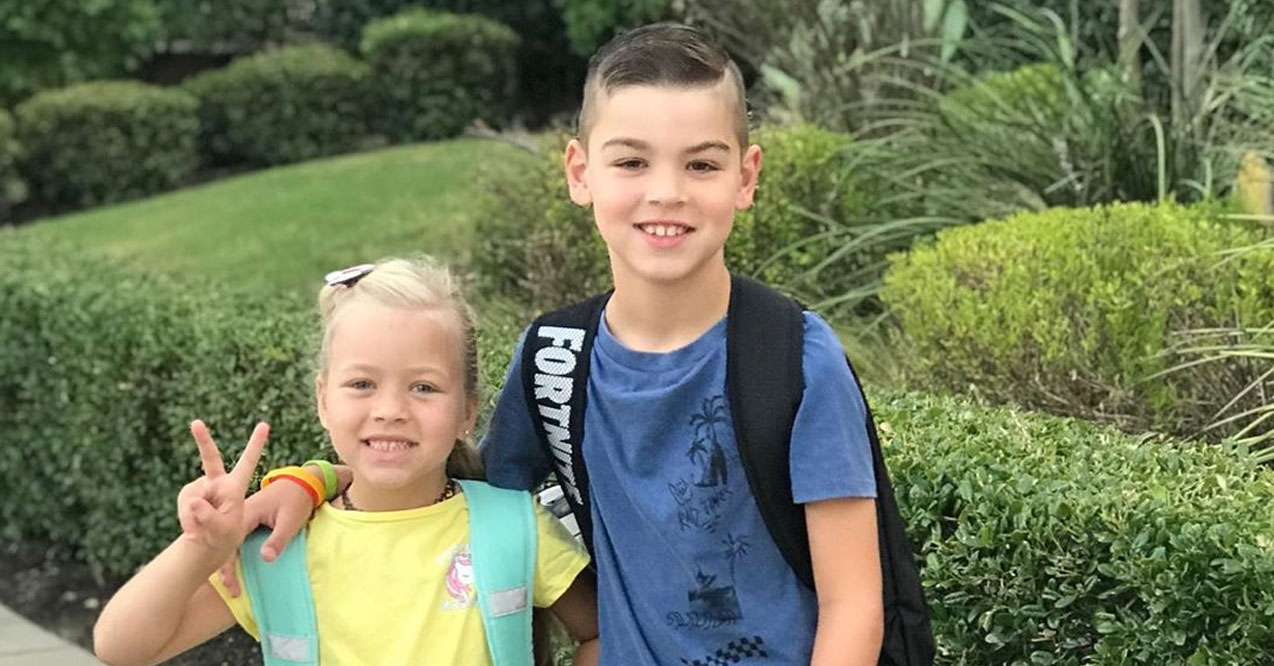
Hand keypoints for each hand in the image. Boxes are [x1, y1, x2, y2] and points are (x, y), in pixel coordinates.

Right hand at [176, 420, 267, 561]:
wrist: (207, 543)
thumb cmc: (224, 536)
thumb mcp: (223, 530)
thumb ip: (209, 517)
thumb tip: (194, 502)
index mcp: (236, 486)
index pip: (248, 462)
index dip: (256, 444)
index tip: (265, 425)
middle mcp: (218, 482)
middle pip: (210, 458)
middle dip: (202, 439)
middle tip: (196, 423)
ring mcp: (201, 486)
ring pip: (193, 496)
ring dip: (194, 516)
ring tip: (203, 528)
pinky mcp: (188, 494)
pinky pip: (184, 504)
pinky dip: (186, 519)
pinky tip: (193, 527)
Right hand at [215, 472, 315, 596]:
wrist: (301, 482)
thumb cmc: (296, 499)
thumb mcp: (290, 520)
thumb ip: (278, 539)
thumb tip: (265, 559)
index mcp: (246, 513)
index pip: (230, 543)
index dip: (228, 566)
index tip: (230, 585)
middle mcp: (239, 515)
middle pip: (226, 545)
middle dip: (226, 568)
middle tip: (231, 590)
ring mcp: (242, 517)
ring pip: (230, 543)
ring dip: (230, 562)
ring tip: (231, 584)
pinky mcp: (248, 519)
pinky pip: (237, 538)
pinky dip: (236, 553)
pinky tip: (237, 567)